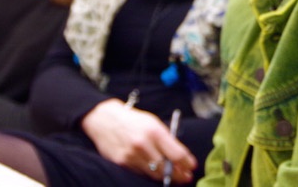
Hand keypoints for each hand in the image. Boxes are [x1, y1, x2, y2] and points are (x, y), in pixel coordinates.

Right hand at [80, 99, 195, 183]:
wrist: (105, 120)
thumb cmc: (134, 121)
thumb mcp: (154, 123)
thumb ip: (167, 139)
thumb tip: (181, 157)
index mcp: (155, 131)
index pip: (176, 153)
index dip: (186, 163)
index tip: (192, 166)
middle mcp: (143, 144)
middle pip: (166, 168)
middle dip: (179, 174)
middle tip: (186, 177)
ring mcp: (131, 155)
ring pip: (153, 173)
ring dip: (166, 177)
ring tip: (175, 176)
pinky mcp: (121, 163)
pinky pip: (140, 173)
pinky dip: (150, 174)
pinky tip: (157, 173)